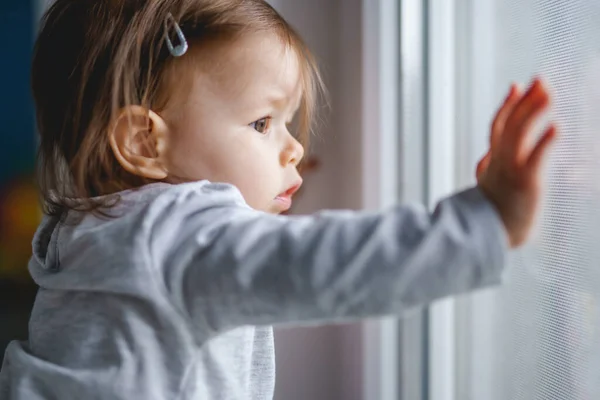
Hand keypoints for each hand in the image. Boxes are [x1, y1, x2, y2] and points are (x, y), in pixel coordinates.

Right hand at [476, 78, 557, 247]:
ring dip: (534, 111)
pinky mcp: (526, 184)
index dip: (507, 105)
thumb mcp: (485, 188)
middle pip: (510, 122)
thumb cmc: (491, 216)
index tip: (516, 87)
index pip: (498, 126)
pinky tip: (556, 127)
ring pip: (519, 133)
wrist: (489, 239)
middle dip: (525, 100)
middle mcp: (499, 161)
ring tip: (548, 93)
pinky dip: (545, 142)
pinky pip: (535, 159)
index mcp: (492, 162)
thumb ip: (485, 169)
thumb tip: (484, 159)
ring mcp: (511, 170)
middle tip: (540, 79)